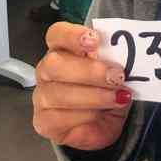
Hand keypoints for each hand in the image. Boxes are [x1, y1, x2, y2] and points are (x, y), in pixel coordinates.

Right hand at [33, 22, 132, 150]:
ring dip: (94, 96)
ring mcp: (42, 97)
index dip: (73, 35)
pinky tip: (102, 115)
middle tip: (117, 77)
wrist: (102, 126)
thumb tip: (118, 58)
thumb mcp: (114, 73)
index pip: (57, 34)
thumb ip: (112, 61)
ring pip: (59, 93)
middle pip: (55, 63)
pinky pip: (62, 118)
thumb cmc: (107, 91)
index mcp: (62, 50)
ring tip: (118, 98)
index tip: (95, 40)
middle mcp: (47, 71)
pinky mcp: (44, 122)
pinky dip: (87, 116)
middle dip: (89, 71)